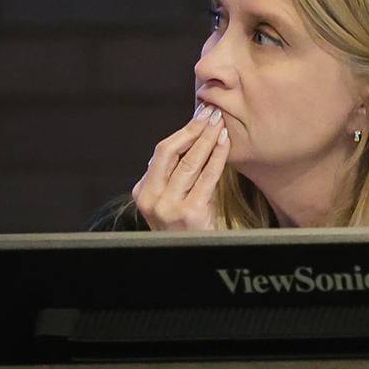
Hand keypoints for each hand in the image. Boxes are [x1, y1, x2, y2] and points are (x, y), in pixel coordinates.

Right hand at [131, 105, 230, 230]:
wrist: (195, 256)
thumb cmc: (188, 227)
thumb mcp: (172, 201)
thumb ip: (174, 176)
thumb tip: (193, 134)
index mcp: (143, 193)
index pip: (161, 153)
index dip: (182, 131)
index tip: (199, 115)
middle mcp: (151, 199)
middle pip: (170, 152)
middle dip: (193, 128)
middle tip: (211, 112)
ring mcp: (169, 207)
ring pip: (189, 162)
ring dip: (207, 138)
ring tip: (220, 123)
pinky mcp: (190, 214)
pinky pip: (207, 177)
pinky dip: (217, 156)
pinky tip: (225, 142)